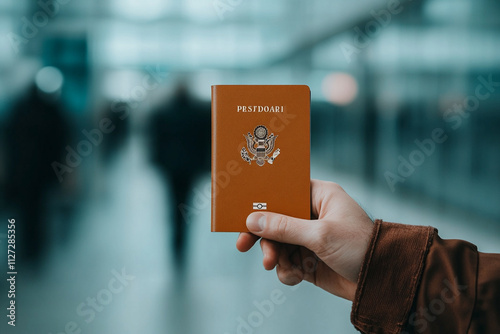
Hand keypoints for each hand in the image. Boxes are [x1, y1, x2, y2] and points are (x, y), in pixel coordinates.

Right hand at [236, 180, 373, 300]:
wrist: (383, 281)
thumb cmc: (360, 247)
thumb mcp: (320, 235)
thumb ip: (284, 227)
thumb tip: (252, 220)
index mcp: (320, 196)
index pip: (284, 192)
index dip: (262, 202)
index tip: (243, 214)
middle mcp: (313, 214)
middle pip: (275, 220)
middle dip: (263, 236)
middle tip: (243, 246)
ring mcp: (311, 238)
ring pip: (278, 244)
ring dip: (274, 256)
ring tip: (276, 266)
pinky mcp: (310, 260)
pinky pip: (288, 262)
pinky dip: (286, 271)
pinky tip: (295, 277)